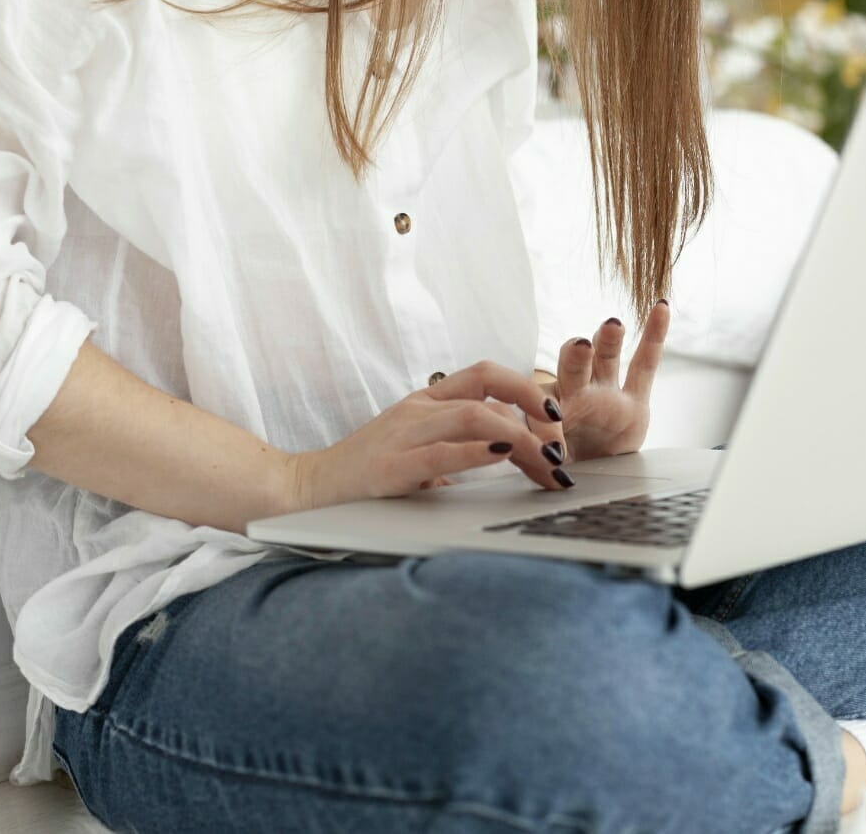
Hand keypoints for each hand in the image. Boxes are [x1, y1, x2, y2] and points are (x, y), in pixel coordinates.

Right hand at [284, 361, 572, 512]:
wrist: (303, 490)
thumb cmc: (364, 476)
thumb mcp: (417, 453)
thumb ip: (457, 449)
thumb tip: (508, 463)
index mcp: (426, 401)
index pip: (487, 375)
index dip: (528, 388)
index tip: (556, 418)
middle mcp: (418, 409)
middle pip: (490, 387)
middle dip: (537, 410)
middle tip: (562, 445)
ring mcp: (403, 434)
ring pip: (476, 415)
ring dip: (521, 438)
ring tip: (546, 462)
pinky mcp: (391, 467)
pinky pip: (442, 451)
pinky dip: (478, 451)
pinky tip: (503, 456)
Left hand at [530, 300, 669, 463]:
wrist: (588, 474)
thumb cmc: (563, 463)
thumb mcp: (548, 463)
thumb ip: (549, 453)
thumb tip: (552, 457)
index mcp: (547, 404)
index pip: (546, 404)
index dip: (549, 423)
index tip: (554, 451)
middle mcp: (575, 391)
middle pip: (574, 366)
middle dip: (577, 356)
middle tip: (580, 346)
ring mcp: (605, 391)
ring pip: (606, 359)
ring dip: (608, 341)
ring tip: (613, 326)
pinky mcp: (635, 400)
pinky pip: (645, 364)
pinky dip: (654, 336)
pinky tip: (661, 308)